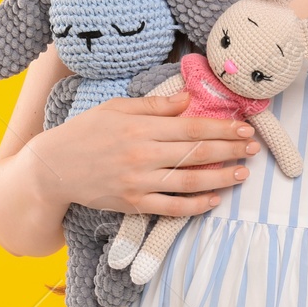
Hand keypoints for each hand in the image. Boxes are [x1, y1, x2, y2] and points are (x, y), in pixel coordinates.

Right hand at [30, 91, 260, 217]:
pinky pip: (172, 207)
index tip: (244, 127)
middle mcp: (142, 154)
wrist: (54, 168)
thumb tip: (188, 99)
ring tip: (242, 173)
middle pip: (197, 152)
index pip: (192, 127)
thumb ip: (155, 105)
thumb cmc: (85, 132)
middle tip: (253, 147)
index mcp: (141, 126)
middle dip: (230, 149)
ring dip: (221, 177)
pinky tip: (214, 199)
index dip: (222, 127)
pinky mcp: (133, 204)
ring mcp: (138, 182)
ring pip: (190, 181)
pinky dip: (196, 205)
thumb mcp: (116, 107)